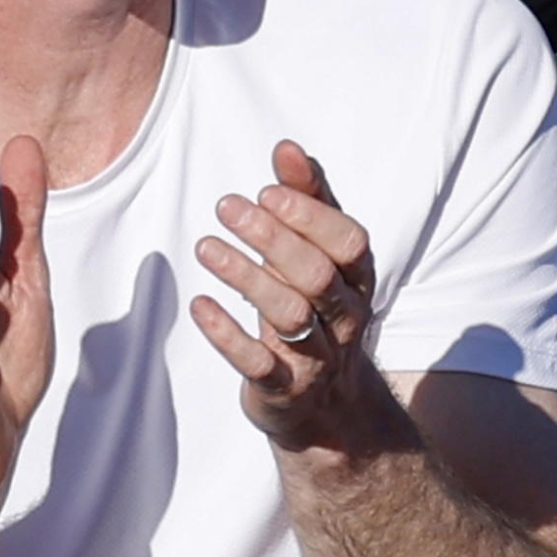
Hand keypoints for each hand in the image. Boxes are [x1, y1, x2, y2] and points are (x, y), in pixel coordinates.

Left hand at [191, 141, 398, 452]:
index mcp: (357, 280)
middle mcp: (345, 318)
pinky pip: (259, 365)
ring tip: (205, 247)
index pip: (348, 242)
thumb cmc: (315, 311)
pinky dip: (227, 335)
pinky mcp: (285, 390)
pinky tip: (199, 306)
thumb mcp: (318, 257)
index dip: (310, 215)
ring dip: (246, 276)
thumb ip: (307, 202)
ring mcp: (317, 357)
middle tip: (226, 207)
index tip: (267, 191)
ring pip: (290, 315)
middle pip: (316, 274)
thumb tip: (288, 148)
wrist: (327, 408)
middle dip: (271, 237)